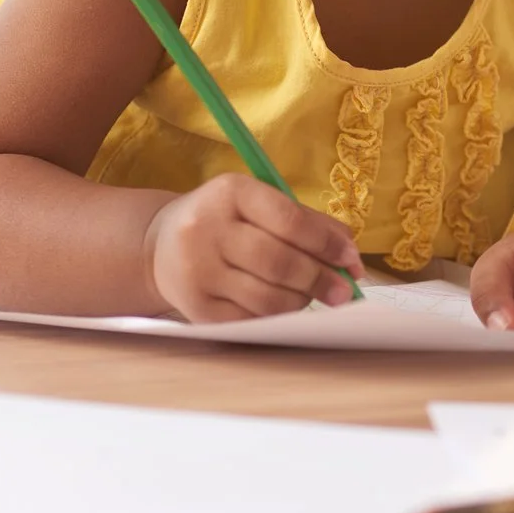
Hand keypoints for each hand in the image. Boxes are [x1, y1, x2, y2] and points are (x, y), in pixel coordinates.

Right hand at [145, 174, 360, 321]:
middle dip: (320, 279)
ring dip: (301, 300)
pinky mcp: (195, 307)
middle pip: (279, 262)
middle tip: (343, 291)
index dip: (326, 243)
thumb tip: (351, 254)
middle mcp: (206, 229)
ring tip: (311, 296)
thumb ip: (308, 222)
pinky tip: (283, 307)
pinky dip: (276, 316)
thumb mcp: (258, 204)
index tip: (351, 259)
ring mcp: (196, 271)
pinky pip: (251, 319)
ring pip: (267, 297)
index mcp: (229, 193)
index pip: (289, 221)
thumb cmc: (227, 221)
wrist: (162, 245)